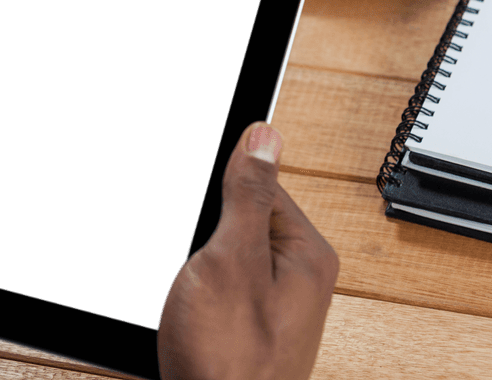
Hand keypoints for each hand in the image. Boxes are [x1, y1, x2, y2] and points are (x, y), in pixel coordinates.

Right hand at [157, 122, 338, 379]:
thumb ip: (247, 195)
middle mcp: (299, 277)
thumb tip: (264, 135)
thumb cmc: (230, 363)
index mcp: (307, 252)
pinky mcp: (248, 326)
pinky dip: (193, 292)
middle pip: (239, 218)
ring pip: (221, 254)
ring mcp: (273, 304)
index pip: (261, 184)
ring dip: (193, 266)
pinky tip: (184, 313)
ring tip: (187, 297)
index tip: (193, 201)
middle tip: (189, 266)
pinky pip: (217, 286)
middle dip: (203, 233)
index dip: (219, 188)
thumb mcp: (232, 260)